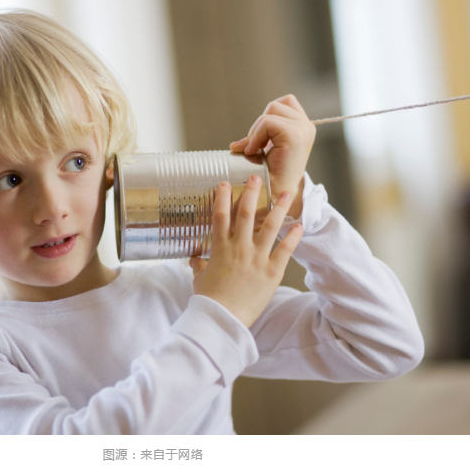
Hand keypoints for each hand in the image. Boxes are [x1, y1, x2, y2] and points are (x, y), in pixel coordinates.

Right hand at [190, 177, 303, 327]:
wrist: (222, 318)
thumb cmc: (208, 299)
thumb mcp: (200, 279)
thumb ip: (199, 265)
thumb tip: (195, 260)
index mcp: (220, 248)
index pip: (220, 216)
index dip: (222, 198)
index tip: (224, 183)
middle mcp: (239, 248)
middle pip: (245, 214)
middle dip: (251, 193)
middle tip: (256, 176)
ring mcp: (257, 258)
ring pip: (269, 226)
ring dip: (278, 207)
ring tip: (286, 192)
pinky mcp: (272, 272)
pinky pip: (285, 250)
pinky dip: (293, 237)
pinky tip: (299, 225)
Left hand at [229, 94, 315, 218]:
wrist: (276, 193)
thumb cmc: (271, 175)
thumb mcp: (266, 150)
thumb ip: (258, 137)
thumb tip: (235, 145)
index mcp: (304, 127)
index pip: (286, 101)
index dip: (268, 116)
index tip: (263, 140)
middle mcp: (307, 126)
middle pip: (275, 105)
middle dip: (260, 124)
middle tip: (257, 146)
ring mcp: (302, 130)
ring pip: (270, 112)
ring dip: (257, 131)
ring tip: (256, 150)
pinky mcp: (293, 135)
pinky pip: (266, 122)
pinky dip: (256, 136)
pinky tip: (255, 151)